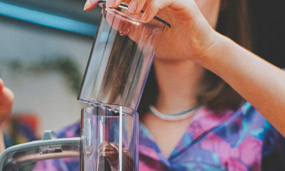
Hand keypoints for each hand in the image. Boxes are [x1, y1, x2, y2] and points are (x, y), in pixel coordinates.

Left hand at [84, 0, 220, 64]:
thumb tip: (107, 16)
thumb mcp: (144, 36)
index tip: (87, 6)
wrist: (197, 52)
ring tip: (129, 12)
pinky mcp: (184, 4)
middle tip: (109, 5)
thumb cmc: (174, 43)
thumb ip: (128, 26)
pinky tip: (145, 18)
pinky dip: (152, 6)